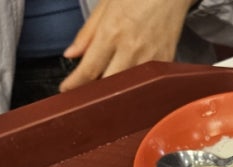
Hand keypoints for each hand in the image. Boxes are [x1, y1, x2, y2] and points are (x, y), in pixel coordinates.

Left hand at [59, 0, 194, 91]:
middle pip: (109, 84)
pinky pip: (147, 80)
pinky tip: (131, 78)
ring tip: (108, 86)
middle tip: (85, 91)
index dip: (75, 84)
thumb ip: (87, 33)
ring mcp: (151, 57)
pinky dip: (137, 82)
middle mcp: (131, 49)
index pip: (89, 69)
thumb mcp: (105, 6)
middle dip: (94, 91)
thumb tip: (71, 54)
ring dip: (116, 89)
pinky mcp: (166, 60)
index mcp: (112, 33)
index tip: (66, 89)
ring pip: (129, 86)